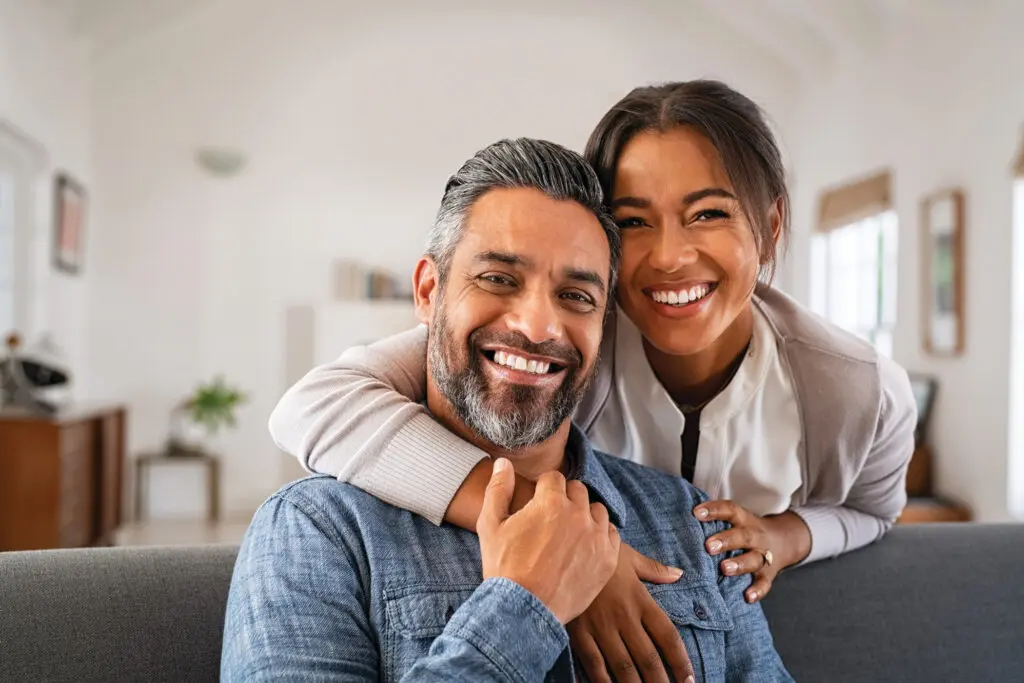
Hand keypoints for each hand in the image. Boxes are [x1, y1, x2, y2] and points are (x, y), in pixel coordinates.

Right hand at [478, 458, 619, 623]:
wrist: (524, 610)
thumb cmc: (504, 567)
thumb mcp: (490, 525)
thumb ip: (497, 489)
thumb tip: (503, 463)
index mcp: (551, 501)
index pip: (554, 478)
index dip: (543, 488)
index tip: (537, 502)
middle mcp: (578, 514)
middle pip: (578, 491)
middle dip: (564, 499)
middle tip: (551, 519)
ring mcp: (596, 537)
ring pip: (597, 511)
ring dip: (585, 515)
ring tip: (569, 532)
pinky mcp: (608, 559)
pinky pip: (612, 535)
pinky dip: (600, 536)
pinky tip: (584, 546)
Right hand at [568, 544, 692, 682]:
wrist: (563, 548)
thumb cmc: (599, 552)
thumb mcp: (630, 557)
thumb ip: (655, 570)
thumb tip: (678, 574)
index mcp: (640, 600)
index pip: (668, 636)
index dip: (680, 661)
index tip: (689, 678)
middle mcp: (624, 617)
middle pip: (648, 658)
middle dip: (660, 682)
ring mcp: (600, 627)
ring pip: (623, 667)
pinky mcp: (579, 632)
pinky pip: (593, 664)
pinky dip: (602, 682)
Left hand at [694, 501, 810, 602]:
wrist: (784, 541)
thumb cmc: (746, 530)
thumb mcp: (736, 519)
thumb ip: (714, 520)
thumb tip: (680, 517)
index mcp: (744, 520)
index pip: (730, 510)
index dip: (714, 510)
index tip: (696, 513)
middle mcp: (755, 536)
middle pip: (743, 536)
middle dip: (726, 540)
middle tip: (708, 546)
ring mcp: (763, 555)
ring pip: (754, 559)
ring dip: (740, 564)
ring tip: (724, 569)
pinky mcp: (768, 574)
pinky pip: (765, 583)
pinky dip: (757, 590)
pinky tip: (747, 596)